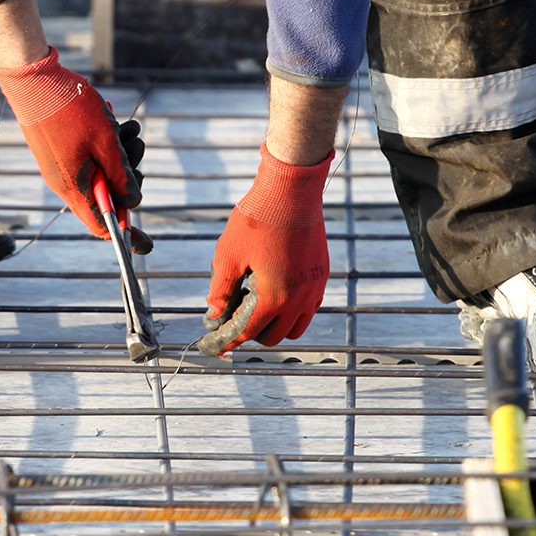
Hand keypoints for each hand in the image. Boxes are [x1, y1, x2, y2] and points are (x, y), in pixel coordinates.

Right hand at [0, 47, 150, 250]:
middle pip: (104, 198)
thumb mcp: (106, 143)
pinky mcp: (57, 150)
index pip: (102, 226)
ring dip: (119, 154)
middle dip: (127, 177)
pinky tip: (111, 119)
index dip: (126, 234)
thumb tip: (133, 202)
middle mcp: (63, 183)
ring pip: (98, 172)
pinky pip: (87, 156)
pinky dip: (103, 142)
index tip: (146, 243)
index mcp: (74, 188)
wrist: (32, 77)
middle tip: (136, 148)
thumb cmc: (70, 108)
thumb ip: (121, 177)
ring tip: (128, 128)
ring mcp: (58, 166)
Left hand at [197, 144, 331, 354]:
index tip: (216, 343)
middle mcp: (299, 299)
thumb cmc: (257, 219)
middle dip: (252, 333)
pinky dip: (293, 310)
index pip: (249, 332)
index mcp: (274, 297)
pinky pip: (309, 307)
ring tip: (257, 307)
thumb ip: (221, 289)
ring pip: (296, 326)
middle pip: (274, 336)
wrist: (291, 191)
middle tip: (235, 318)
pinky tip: (275, 291)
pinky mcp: (321, 274)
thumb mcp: (229, 255)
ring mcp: (314, 287)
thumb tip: (214, 313)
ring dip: (276, 325)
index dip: (229, 340)